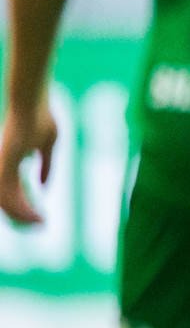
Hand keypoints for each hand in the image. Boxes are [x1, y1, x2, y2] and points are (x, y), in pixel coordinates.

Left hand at [0, 97, 57, 225]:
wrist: (30, 102)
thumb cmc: (40, 117)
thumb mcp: (47, 146)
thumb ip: (45, 167)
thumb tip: (43, 187)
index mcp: (9, 163)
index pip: (12, 193)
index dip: (25, 207)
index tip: (41, 217)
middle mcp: (1, 167)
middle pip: (7, 201)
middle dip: (23, 216)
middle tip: (40, 226)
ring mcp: (1, 166)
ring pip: (7, 202)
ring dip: (23, 216)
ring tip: (40, 223)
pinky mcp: (3, 165)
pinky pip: (10, 194)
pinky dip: (23, 207)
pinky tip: (36, 214)